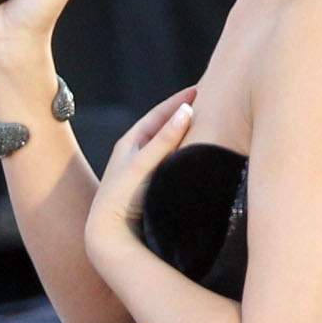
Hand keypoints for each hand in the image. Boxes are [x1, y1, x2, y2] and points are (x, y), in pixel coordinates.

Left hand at [86, 86, 197, 263]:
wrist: (110, 234)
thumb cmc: (122, 197)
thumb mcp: (143, 163)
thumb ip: (165, 139)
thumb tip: (187, 110)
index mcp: (130, 142)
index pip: (159, 114)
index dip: (179, 101)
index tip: (201, 88)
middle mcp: (137, 153)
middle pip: (166, 127)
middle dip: (186, 114)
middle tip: (210, 100)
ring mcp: (146, 169)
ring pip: (171, 145)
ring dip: (188, 134)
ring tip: (211, 123)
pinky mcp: (154, 185)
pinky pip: (174, 162)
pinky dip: (187, 153)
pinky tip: (202, 154)